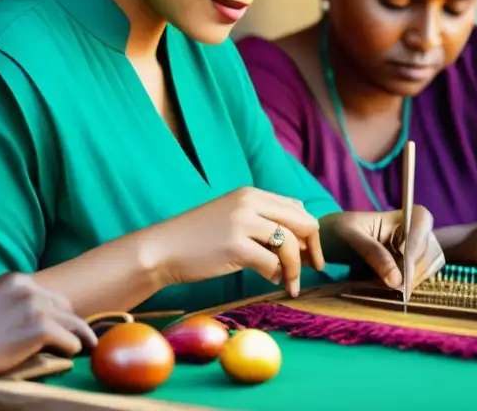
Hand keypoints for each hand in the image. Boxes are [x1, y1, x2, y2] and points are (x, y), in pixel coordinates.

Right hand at [0, 273, 97, 397]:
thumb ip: (8, 300)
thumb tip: (24, 313)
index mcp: (16, 279)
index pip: (47, 293)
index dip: (55, 310)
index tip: (61, 322)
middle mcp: (29, 288)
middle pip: (64, 305)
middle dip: (69, 321)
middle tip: (78, 337)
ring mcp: (36, 307)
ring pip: (73, 322)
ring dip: (80, 336)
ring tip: (89, 347)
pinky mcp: (41, 329)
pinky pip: (70, 340)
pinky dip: (72, 349)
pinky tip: (71, 356)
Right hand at [146, 187, 325, 297]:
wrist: (163, 249)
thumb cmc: (198, 237)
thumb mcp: (232, 216)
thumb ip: (263, 217)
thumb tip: (302, 230)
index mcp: (251, 194)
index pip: (297, 208)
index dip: (309, 233)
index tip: (309, 254)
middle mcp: (250, 202)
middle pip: (302, 222)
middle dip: (313, 249)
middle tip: (313, 268)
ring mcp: (242, 222)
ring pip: (289, 244)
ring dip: (296, 269)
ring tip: (290, 284)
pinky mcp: (235, 245)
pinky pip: (271, 263)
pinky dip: (276, 275)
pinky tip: (269, 280)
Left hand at [319, 207, 444, 295]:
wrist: (326, 244)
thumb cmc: (336, 232)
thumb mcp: (350, 238)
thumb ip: (374, 254)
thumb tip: (398, 280)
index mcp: (396, 216)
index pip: (421, 220)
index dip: (418, 243)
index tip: (404, 270)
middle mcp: (409, 231)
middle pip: (428, 248)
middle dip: (413, 270)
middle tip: (393, 286)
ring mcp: (411, 250)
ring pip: (426, 267)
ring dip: (410, 281)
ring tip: (386, 286)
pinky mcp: (407, 268)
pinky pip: (417, 279)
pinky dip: (406, 287)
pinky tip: (389, 289)